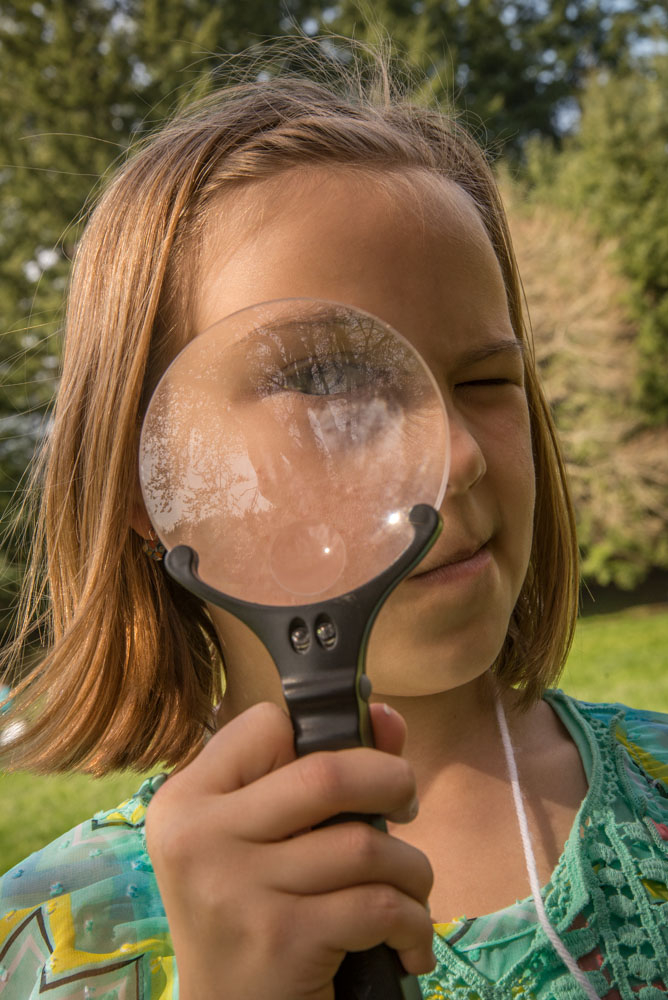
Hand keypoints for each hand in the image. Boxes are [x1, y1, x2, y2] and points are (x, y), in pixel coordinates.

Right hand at [145, 701, 434, 999]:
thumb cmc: (251, 913)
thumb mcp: (263, 839)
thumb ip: (318, 768)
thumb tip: (389, 716)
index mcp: (186, 800)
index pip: (267, 725)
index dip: (322, 742)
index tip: (349, 776)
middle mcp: (199, 838)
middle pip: (327, 773)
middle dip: (392, 780)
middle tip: (405, 804)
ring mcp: (237, 890)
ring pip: (366, 844)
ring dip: (410, 869)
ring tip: (408, 890)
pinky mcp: (282, 940)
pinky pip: (380, 906)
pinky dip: (413, 923)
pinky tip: (406, 941)